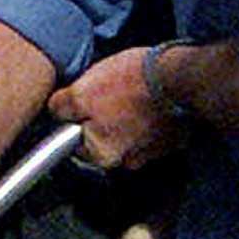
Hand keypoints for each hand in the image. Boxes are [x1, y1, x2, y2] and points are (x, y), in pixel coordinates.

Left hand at [49, 45, 184, 171]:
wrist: (182, 77)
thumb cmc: (132, 83)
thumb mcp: (82, 91)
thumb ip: (62, 108)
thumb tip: (56, 112)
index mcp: (103, 155)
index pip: (77, 144)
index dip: (77, 118)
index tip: (86, 101)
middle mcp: (128, 162)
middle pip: (104, 138)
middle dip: (104, 117)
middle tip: (110, 90)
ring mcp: (154, 152)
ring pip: (128, 132)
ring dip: (127, 115)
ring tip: (132, 90)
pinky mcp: (173, 139)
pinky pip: (152, 127)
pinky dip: (149, 114)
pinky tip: (149, 96)